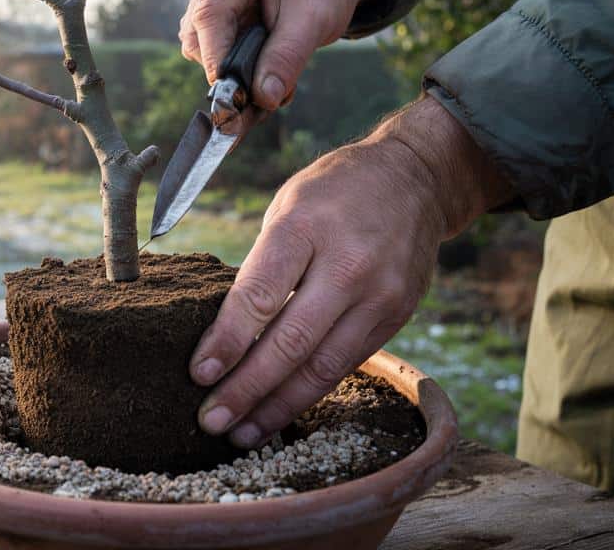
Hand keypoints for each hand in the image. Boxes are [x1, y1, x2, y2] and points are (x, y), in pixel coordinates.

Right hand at [179, 0, 380, 108]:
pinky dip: (228, 56)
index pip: (210, 15)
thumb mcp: (315, 21)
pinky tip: (257, 56)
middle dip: (226, 65)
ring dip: (227, 63)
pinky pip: (205, 38)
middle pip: (197, 32)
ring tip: (267, 69)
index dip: (215, 58)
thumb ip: (286, 59)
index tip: (232, 94)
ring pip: (197, 40)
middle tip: (263, 89)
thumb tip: (263, 98)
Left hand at [191, 97, 512, 447]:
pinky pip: (346, 364)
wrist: (415, 179)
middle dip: (246, 389)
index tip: (199, 375)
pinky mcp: (396, 316)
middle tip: (212, 420)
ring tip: (242, 433)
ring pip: (321, 366)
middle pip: (290, 342)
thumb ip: (262, 267)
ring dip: (277, 406)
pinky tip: (282, 411)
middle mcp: (347, 264)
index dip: (226, 342)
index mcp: (305, 228)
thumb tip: (227, 335)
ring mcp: (378, 294)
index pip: (258, 296)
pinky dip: (310, 393)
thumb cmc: (333, 191)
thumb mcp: (286, 207)